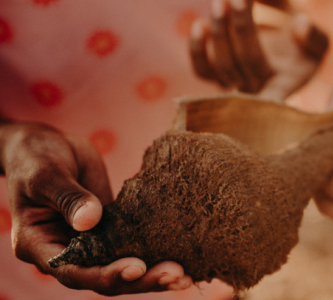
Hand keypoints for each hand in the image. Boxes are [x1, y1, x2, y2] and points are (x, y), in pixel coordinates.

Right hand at [0, 122, 191, 294]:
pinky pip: (134, 248)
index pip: (74, 272)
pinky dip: (156, 255)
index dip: (104, 275)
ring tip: (184, 276)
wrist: (48, 148)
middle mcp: (67, 254)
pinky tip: (183, 259)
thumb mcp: (45, 175)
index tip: (137, 266)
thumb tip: (91, 220)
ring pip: (123, 270)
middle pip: (104, 279)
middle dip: (140, 280)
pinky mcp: (113, 233)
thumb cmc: (37, 159)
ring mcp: (92, 245)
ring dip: (154, 276)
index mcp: (40, 247)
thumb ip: (67, 197)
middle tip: (174, 274)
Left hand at [190, 0, 327, 100]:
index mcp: (285, 84)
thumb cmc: (303, 42)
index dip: (265, 101)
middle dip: (242, 28)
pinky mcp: (216, 73)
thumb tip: (301, 26)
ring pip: (220, 65)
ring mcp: (234, 81)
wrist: (284, 41)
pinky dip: (196, 49)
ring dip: (219, 31)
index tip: (261, 96)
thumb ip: (315, 36)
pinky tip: (200, 25)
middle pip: (245, 62)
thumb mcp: (319, 40)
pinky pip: (201, 70)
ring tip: (221, 2)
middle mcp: (257, 86)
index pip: (273, 97)